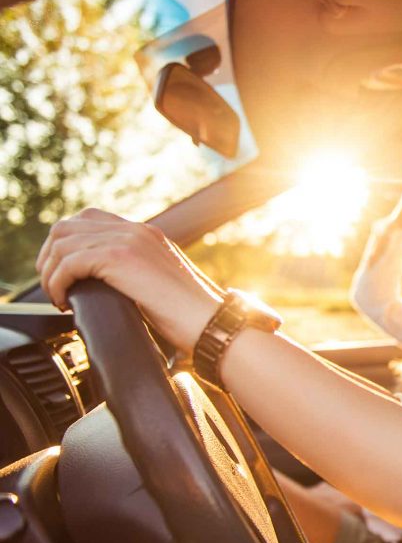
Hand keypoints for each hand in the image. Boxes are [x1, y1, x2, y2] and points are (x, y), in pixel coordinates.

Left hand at [36, 208, 221, 353]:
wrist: (211, 322)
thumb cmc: (192, 316)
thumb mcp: (161, 285)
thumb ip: (138, 274)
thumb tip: (110, 288)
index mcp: (146, 234)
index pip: (90, 219)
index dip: (66, 245)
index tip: (62, 273)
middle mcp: (136, 230)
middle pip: (67, 226)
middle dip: (49, 257)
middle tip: (54, 286)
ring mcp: (129, 240)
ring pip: (62, 243)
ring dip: (50, 272)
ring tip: (57, 297)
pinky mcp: (121, 257)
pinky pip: (68, 262)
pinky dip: (57, 283)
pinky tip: (63, 302)